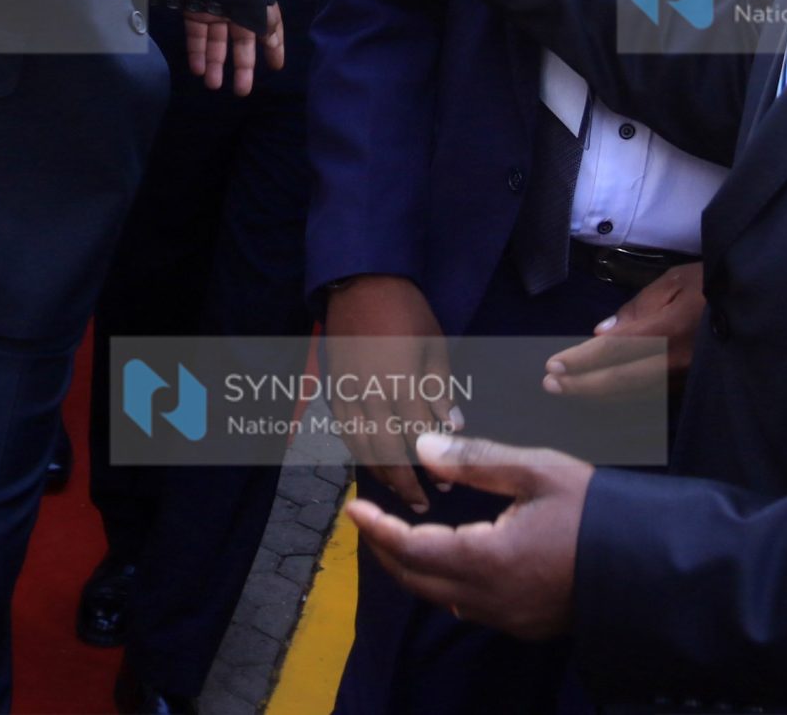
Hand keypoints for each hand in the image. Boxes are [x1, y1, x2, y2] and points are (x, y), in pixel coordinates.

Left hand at [183, 3, 283, 96]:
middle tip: (242, 92)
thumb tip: (276, 47)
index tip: (276, 67)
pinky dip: (196, 52)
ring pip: (216, 43)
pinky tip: (197, 70)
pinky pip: (196, 35)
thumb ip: (269, 30)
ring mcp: (216, 11)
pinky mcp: (195, 10)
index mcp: (258, 8)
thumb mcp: (263, 9)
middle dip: (241, 68)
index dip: (273, 49)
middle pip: (241, 44)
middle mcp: (238, 11)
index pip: (268, 32)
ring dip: (214, 64)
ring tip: (212, 86)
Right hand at [323, 274, 455, 510]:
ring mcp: (347, 391)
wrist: (362, 283)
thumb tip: (453, 425)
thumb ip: (440, 388)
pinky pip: (344, 430)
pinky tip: (372, 462)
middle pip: (386, 451)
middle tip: (421, 502)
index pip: (419, 436)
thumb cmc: (407, 310)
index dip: (433, 464)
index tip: (444, 484)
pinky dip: (358, 451)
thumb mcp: (435, 345)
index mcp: (401, 382)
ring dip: (380, 473)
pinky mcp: (333, 387)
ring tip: (398, 490)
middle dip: (404, 482)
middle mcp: (371, 393)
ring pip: (360, 446)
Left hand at [345, 431, 587, 640]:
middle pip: (418, 580)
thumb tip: (421, 448)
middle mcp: (490, 599)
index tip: (354, 508)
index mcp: (486, 560)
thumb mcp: (535, 470)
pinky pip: (470, 608)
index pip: (411, 549)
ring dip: (415, 569)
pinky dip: (446, 584)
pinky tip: (448, 561)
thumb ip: (474, 461)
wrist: (651, 562)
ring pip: (441, 598)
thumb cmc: (595, 509)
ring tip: (400, 535)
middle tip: (370, 521)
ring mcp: (509, 618)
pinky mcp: (527, 624)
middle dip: (386, 551)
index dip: (377, 529)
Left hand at [543, 263, 701, 399]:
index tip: (553, 365)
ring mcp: (685, 378)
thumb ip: (637, 309)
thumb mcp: (674, 282)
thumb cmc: (712, 284)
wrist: (757, 304)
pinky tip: (601, 396)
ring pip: (633, 394)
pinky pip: (650, 395)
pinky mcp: (691, 387)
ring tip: (568, 390)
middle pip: (620, 381)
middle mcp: (676, 361)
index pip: (615, 350)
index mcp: (669, 329)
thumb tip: (602, 332)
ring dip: (597, 394)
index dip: (581, 361)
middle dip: (582, 385)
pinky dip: (621, 397)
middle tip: (551, 384)